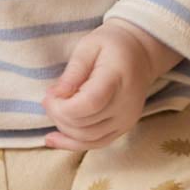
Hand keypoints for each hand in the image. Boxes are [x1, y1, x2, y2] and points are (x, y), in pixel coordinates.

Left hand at [41, 21, 169, 148]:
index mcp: (117, 79)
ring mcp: (126, 120)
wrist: (140, 53)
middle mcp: (125, 105)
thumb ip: (73, 71)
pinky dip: (73, 144)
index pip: (89, 104)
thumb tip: (55, 95)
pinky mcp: (123, 128)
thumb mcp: (88, 46)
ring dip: (64, 128)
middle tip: (48, 98)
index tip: (49, 95)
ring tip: (54, 110)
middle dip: (58, 115)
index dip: (62, 106)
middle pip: (85, 124)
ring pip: (88, 138)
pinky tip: (53, 139)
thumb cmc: (111, 45)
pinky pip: (97, 143)